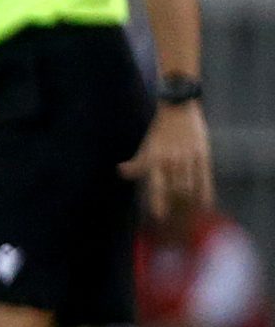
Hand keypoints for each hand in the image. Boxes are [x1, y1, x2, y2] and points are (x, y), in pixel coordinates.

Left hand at [121, 100, 211, 219]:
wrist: (178, 109)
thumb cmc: (159, 130)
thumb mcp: (146, 146)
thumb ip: (137, 163)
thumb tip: (121, 171)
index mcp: (155, 160)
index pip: (157, 187)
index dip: (158, 203)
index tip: (160, 216)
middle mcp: (171, 161)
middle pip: (175, 190)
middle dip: (175, 203)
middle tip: (176, 214)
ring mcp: (188, 159)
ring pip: (189, 187)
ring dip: (188, 200)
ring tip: (187, 209)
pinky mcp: (202, 155)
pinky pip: (205, 179)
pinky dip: (205, 193)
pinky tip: (205, 203)